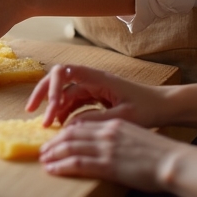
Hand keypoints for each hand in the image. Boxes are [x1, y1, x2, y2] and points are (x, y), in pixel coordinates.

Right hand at [26, 64, 169, 128]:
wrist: (164, 106)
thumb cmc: (148, 108)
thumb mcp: (123, 117)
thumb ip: (96, 119)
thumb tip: (69, 125)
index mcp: (97, 78)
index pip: (65, 73)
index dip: (51, 87)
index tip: (49, 109)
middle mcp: (91, 79)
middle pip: (58, 78)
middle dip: (43, 93)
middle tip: (32, 112)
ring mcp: (92, 87)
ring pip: (64, 92)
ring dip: (53, 106)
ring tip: (47, 125)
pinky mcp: (95, 96)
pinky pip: (73, 101)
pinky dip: (64, 111)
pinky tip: (61, 124)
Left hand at [40, 118, 189, 192]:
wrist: (174, 162)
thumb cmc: (160, 155)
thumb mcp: (136, 137)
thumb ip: (119, 139)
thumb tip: (108, 147)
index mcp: (114, 124)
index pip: (82, 124)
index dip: (65, 132)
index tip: (57, 139)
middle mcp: (107, 133)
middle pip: (71, 134)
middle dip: (54, 142)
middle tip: (44, 150)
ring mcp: (106, 148)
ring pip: (70, 147)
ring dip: (53, 153)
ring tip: (44, 160)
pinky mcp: (107, 164)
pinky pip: (77, 163)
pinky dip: (61, 165)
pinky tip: (53, 169)